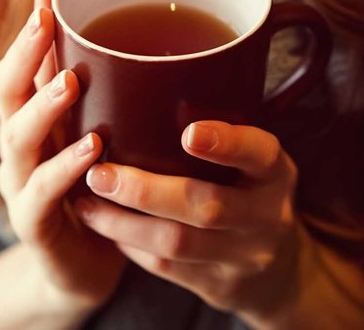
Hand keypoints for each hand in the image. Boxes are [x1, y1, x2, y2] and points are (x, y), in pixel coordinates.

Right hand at [0, 0, 125, 310]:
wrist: (86, 265)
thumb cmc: (97, 190)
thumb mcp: (99, 135)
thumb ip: (108, 96)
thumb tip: (147, 42)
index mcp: (34, 119)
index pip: (22, 62)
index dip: (31, 23)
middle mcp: (19, 146)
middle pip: (6, 91)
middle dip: (25, 53)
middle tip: (47, 20)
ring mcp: (20, 184)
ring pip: (16, 138)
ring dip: (43, 107)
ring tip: (70, 80)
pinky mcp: (33, 223)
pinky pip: (41, 194)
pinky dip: (64, 168)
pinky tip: (92, 150)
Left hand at [73, 120, 299, 315]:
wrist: (277, 272)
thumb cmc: (248, 192)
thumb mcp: (253, 161)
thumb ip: (220, 129)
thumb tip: (141, 79)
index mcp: (275, 173)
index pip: (260, 153)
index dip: (227, 143)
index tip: (189, 132)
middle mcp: (266, 216)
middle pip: (205, 206)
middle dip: (145, 190)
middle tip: (100, 172)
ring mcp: (243, 256)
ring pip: (176, 243)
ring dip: (123, 222)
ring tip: (86, 201)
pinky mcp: (217, 285)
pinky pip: (165, 267)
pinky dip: (128, 244)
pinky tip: (103, 225)